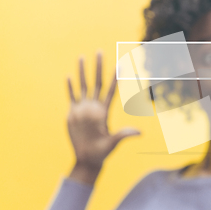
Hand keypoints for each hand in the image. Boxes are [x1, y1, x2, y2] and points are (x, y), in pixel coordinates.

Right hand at [67, 52, 140, 168]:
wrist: (87, 158)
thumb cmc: (102, 152)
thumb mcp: (114, 143)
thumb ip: (124, 135)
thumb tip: (140, 133)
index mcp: (104, 110)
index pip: (110, 89)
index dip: (115, 77)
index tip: (121, 64)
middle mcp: (94, 106)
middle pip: (96, 81)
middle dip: (98, 66)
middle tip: (100, 51)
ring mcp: (83, 108)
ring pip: (83, 85)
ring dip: (82, 71)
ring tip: (82, 57)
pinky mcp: (73, 113)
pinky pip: (71, 96)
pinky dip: (70, 86)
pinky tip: (70, 76)